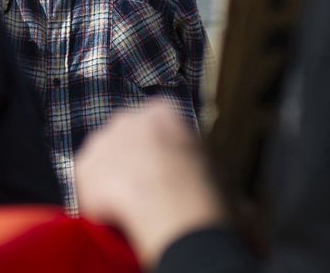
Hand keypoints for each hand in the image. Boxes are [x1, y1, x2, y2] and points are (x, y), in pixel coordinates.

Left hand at [76, 100, 227, 268]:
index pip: (154, 126)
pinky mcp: (85, 167)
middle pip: (124, 141)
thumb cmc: (209, 195)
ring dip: (113, 184)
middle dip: (131, 163)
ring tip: (130, 210)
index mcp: (164, 111)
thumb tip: (244, 210)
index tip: (164, 173)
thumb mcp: (220, 173)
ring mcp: (104, 140)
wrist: (178, 210)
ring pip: (104, 164)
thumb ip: (212, 174)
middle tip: (146, 193)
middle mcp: (129, 117)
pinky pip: (88, 188)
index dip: (157, 153)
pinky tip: (115, 218)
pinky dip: (98, 204)